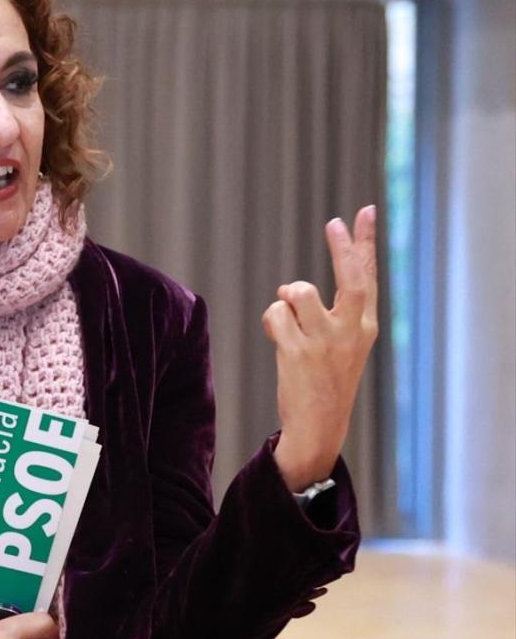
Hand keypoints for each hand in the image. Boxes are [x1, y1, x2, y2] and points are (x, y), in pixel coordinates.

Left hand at [263, 205, 380, 490]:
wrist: (319, 425)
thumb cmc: (325, 381)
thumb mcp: (338, 345)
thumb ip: (323, 314)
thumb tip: (289, 290)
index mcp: (364, 326)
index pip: (367, 277)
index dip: (365, 243)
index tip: (366, 212)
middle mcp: (350, 330)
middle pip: (349, 277)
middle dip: (342, 247)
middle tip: (334, 222)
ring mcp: (325, 341)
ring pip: (299, 292)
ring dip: (286, 299)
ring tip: (289, 321)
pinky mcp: (298, 351)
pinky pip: (275, 314)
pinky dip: (272, 321)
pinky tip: (278, 340)